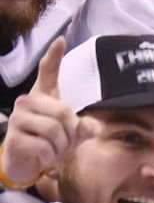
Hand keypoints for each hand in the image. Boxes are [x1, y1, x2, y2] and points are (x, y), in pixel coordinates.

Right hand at [2, 37, 99, 186]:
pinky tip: (41, 156)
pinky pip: (44, 147)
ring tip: (51, 149)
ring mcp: (18, 118)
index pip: (48, 73)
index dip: (54, 56)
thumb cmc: (50, 143)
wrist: (26, 163)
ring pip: (54, 131)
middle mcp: (27, 102)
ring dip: (60, 147)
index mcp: (43, 97)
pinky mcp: (14, 137)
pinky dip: (49, 157)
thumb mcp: (72, 135)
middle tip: (62, 142)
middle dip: (70, 133)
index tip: (61, 39)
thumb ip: (83, 128)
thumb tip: (91, 126)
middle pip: (64, 113)